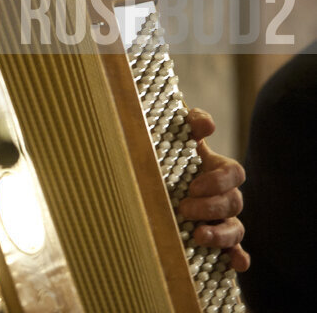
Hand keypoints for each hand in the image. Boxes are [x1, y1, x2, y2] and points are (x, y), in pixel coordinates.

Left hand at [177, 108, 249, 271]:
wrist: (150, 175)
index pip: (234, 174)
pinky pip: (235, 251)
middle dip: (210, 208)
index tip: (194, 186)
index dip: (219, 181)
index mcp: (218, 170)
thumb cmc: (167, 153)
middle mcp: (224, 196)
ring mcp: (222, 220)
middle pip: (233, 203)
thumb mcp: (175, 135)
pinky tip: (235, 264)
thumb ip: (190, 123)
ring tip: (198, 236)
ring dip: (221, 235)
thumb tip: (205, 125)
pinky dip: (238, 258)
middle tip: (183, 208)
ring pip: (236, 229)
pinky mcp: (217, 241)